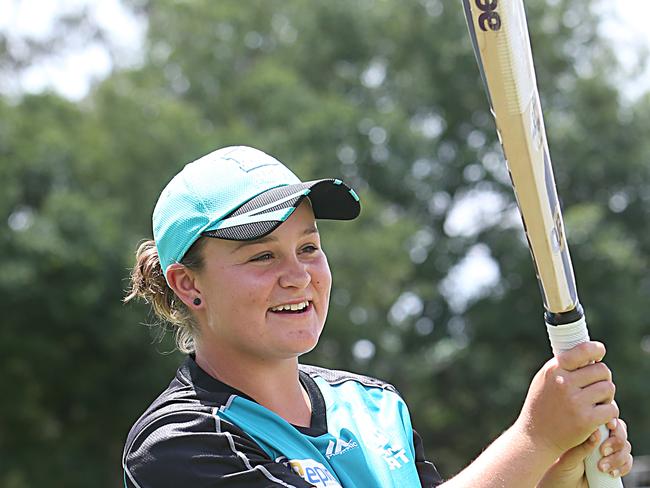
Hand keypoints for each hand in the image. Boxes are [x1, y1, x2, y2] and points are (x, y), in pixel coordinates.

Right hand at [515, 341, 618, 456]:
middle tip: (596, 385)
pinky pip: (611, 409)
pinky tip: (599, 415)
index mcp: (553, 370)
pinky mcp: (586, 420)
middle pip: (602, 370)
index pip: (583, 350)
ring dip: (607, 395)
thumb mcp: (544, 380)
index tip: (600, 351)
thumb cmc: (542, 406)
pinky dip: (609, 412)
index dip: (596, 349)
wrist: (536, 436)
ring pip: (609, 388)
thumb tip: (588, 354)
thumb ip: (563, 367)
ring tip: (596, 401)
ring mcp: (575, 402)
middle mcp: (564, 383)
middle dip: (603, 377)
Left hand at [537, 417, 632, 487]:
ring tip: (601, 468)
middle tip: (603, 451)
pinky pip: (627, 461)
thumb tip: (596, 433)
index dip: (610, 418)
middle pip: (619, 430)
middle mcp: (598, 436)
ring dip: (617, 457)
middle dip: (615, 441)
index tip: (609, 425)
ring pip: (625, 446)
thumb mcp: (567, 457)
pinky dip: (623, 466)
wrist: (562, 485)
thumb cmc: (559, 466)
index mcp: (585, 427)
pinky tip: (611, 472)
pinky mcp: (614, 463)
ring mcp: (608, 449)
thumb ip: (582, 446)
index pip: (603, 415)